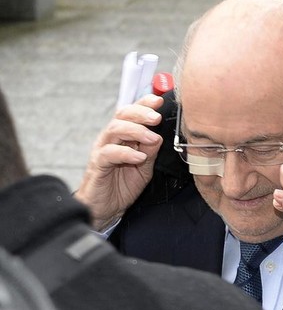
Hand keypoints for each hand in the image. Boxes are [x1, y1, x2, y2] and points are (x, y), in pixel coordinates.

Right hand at [76, 95, 164, 230]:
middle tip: (156, 117)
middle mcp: (111, 139)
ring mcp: (102, 151)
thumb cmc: (123, 186)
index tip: (159, 100)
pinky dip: (125, 153)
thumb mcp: (144, 168)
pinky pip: (108, 153)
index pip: (131, 114)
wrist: (105, 209)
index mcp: (123, 137)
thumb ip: (150, 151)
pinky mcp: (97, 165)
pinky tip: (139, 157)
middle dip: (140, 113)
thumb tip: (159, 135)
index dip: (144, 104)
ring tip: (152, 137)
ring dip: (135, 131)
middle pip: (121, 116)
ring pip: (114, 130)